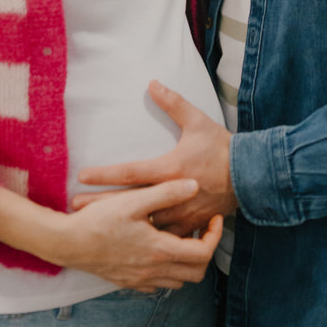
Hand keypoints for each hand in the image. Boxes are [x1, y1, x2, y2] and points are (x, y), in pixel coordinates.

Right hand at [0, 176, 221, 292]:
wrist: (67, 243)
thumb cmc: (99, 220)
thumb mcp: (133, 201)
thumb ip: (166, 192)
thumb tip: (195, 185)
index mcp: (160, 251)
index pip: (203, 253)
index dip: (215, 236)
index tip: (213, 218)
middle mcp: (154, 271)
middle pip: (196, 273)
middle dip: (205, 251)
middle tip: (200, 228)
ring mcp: (141, 280)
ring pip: (179, 281)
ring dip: (187, 262)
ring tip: (179, 237)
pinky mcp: (128, 283)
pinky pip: (158, 285)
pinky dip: (167, 271)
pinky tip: (158, 251)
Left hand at [76, 80, 235, 237]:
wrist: (252, 175)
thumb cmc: (222, 147)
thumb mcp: (197, 120)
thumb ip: (173, 102)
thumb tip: (152, 82)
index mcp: (169, 168)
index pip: (129, 172)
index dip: (104, 175)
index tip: (82, 177)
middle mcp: (171, 193)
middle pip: (128, 203)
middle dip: (100, 204)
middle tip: (75, 208)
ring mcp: (181, 212)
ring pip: (145, 225)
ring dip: (121, 225)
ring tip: (98, 227)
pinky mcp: (191, 224)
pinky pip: (166, 237)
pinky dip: (149, 240)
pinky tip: (132, 244)